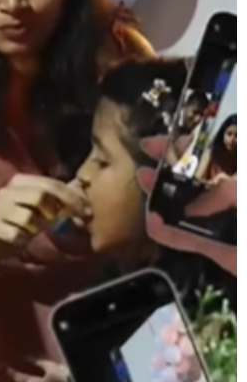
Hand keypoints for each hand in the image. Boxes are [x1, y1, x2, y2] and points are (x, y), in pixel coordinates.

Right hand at [0, 175, 87, 260]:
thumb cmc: (23, 219)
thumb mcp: (41, 205)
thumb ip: (59, 198)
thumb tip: (86, 197)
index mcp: (19, 181)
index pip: (51, 183)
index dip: (72, 197)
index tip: (86, 211)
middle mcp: (6, 192)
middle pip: (40, 196)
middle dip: (55, 210)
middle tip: (60, 220)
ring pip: (28, 218)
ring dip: (36, 227)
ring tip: (33, 229)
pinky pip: (17, 234)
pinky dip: (23, 238)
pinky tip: (20, 237)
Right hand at [138, 134, 237, 273]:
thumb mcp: (245, 193)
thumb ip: (228, 192)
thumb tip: (197, 203)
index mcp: (240, 179)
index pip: (224, 150)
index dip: (201, 139)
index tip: (177, 130)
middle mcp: (236, 198)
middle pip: (204, 174)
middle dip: (177, 161)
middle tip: (148, 149)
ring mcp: (229, 225)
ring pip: (191, 206)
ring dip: (165, 193)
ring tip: (143, 180)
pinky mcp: (221, 251)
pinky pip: (189, 241)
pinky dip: (168, 234)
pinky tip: (152, 223)